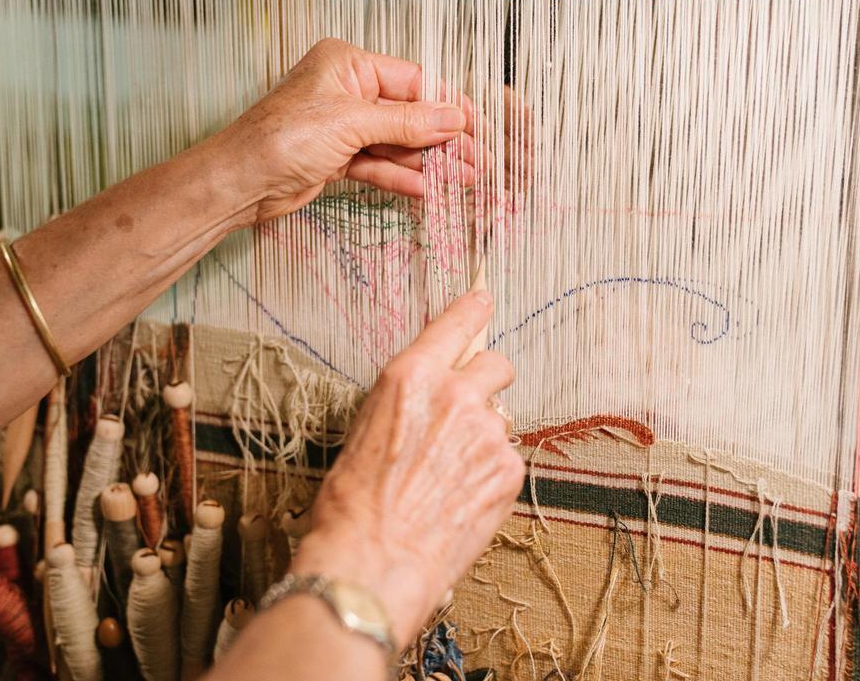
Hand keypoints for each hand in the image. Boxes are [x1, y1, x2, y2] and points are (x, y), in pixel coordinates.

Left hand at [216, 38, 475, 221]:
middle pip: (408, 114)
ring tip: (464, 180)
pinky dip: (402, 178)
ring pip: (396, 144)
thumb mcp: (351, 123)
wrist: (240, 182)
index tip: (476, 126)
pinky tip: (429, 189)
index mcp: (347, 64)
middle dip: (442, 139)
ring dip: (428, 163)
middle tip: (477, 160)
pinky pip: (379, 165)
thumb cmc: (279, 138)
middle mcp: (346, 90)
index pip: (412, 80)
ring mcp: (341, 126)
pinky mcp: (336, 158)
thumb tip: (452, 118)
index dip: (447, 105)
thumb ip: (406, 122)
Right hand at [289, 291, 523, 647]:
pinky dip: (490, 475)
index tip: (483, 300)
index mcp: (410, 377)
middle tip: (471, 409)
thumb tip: (426, 402)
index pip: (455, 324)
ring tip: (451, 476)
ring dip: (483, 437)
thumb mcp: (364, 431)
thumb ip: (405, 403)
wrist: (374, 559)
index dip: (473, 310)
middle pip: (496, 365)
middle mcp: (455, 394)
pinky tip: (460, 499)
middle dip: (488, 381)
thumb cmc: (352, 503)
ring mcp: (487, 432)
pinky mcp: (507, 470)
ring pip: (500, 419)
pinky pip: (506, 459)